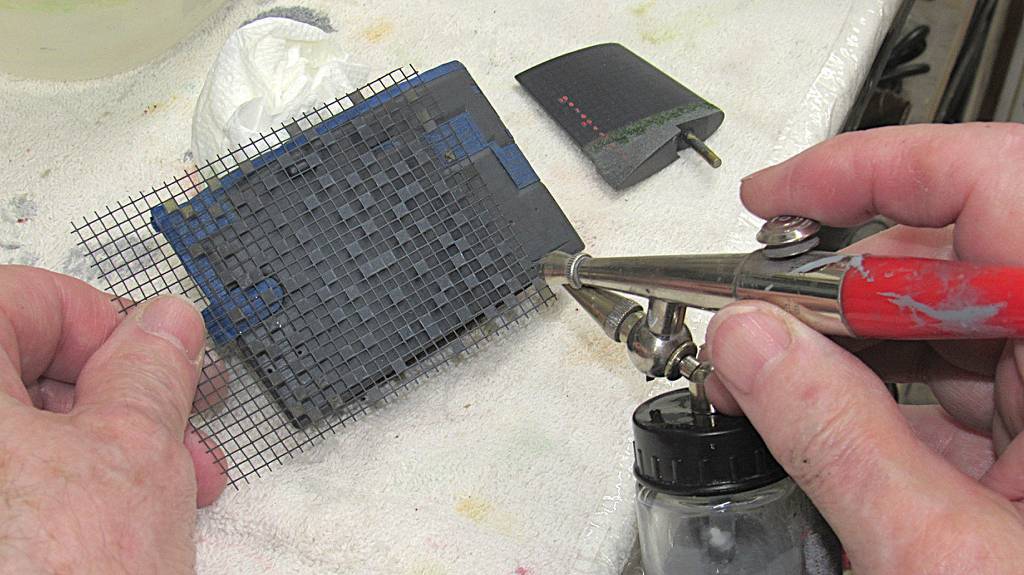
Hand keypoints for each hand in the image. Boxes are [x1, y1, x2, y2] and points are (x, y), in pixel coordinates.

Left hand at [0, 266, 225, 572]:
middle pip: (23, 369)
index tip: (163, 363)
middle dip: (121, 403)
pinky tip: (114, 526)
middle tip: (179, 434)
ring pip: (20, 436)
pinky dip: (61, 494)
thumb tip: (165, 324)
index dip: (113, 326)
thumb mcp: (134, 455)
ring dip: (102, 454)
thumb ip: (153, 369)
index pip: (33, 298)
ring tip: (166, 493)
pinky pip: (10, 486)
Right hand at [705, 123, 1023, 572]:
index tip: (779, 197)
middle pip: (958, 262)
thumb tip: (747, 346)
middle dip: (837, 292)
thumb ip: (832, 438)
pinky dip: (892, 403)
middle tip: (750, 331)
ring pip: (954, 329)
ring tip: (774, 390)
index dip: (873, 172)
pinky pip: (969, 387)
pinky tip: (837, 430)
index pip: (992, 187)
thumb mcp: (940, 557)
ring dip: (854, 354)